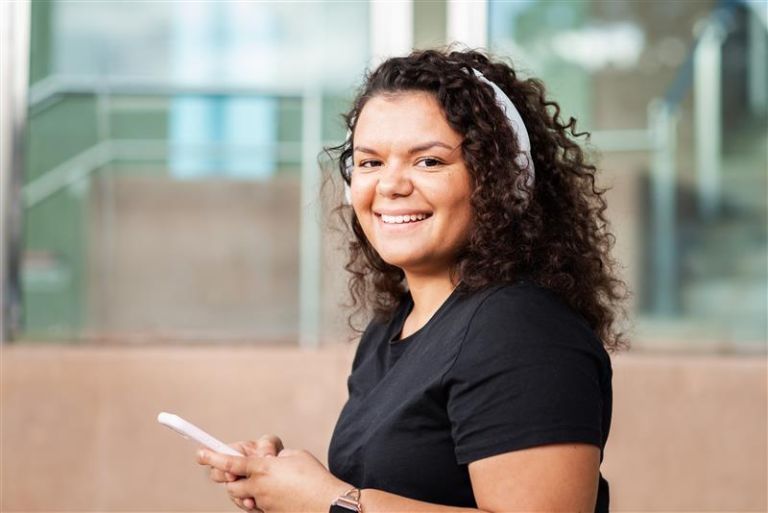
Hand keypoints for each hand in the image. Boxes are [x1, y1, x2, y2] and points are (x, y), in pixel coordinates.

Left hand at [197, 447, 349, 512]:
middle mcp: (259, 487)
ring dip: (248, 493)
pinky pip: (258, 508)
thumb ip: (276, 458)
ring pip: (244, 500)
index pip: (231, 463)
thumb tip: (269, 462)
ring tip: (264, 486)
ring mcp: (264, 505)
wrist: (328, 505)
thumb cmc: (315, 477)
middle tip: (242, 475)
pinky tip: (278, 496)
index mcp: (264, 468)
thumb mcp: (295, 456)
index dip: (213, 458)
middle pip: (232, 487)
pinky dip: (261, 502)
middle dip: (233, 482)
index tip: (200, 454)